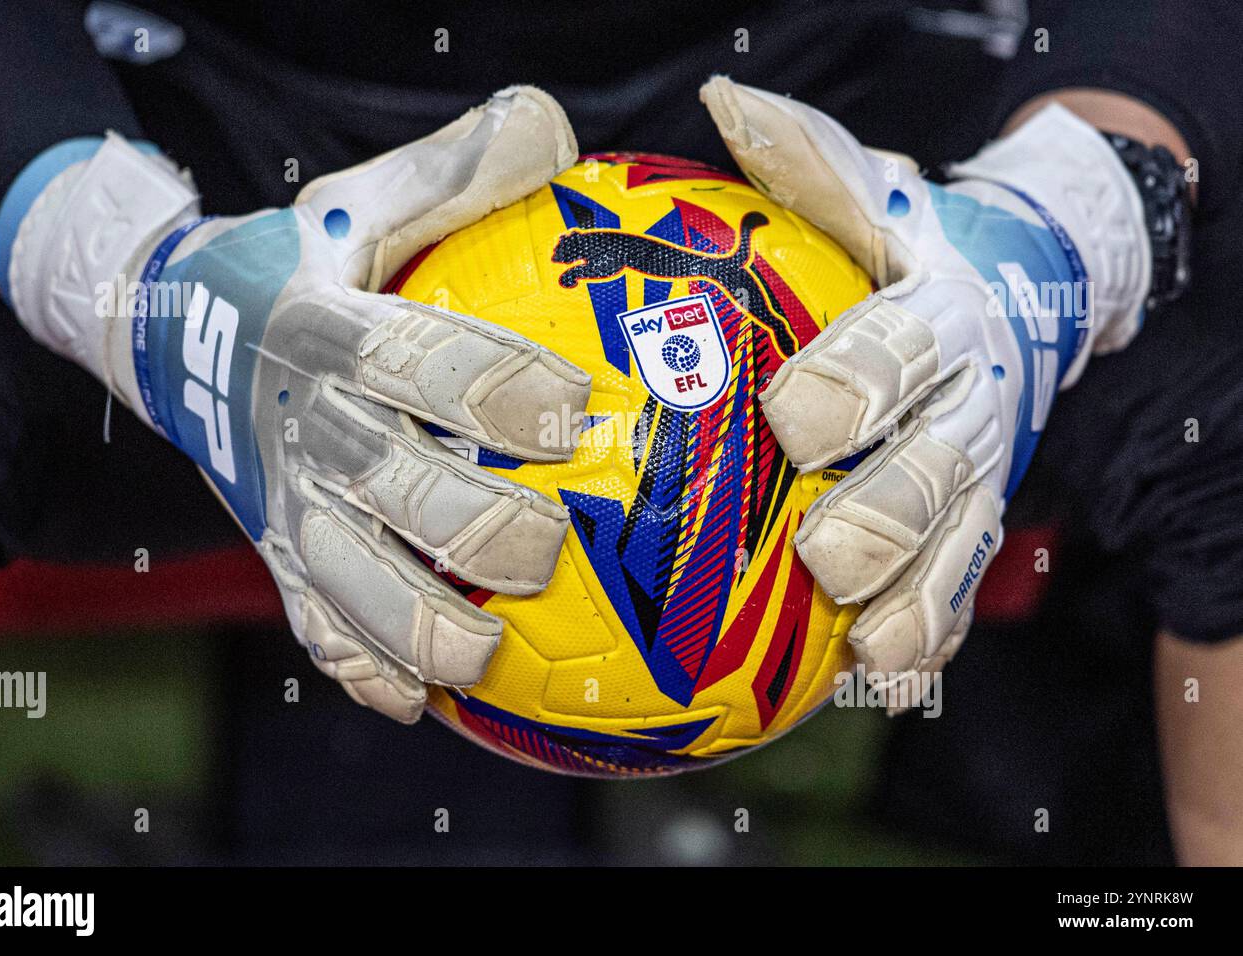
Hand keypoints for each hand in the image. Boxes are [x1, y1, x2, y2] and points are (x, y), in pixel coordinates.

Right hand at [0, 87, 590, 721]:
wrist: (179, 329)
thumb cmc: (302, 265)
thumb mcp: (359, 203)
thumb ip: (452, 172)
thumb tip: (559, 130)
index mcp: (325, 332)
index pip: (414, 360)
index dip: (491, 386)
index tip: (574, 409)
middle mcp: (303, 425)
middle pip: (389, 488)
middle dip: (472, 527)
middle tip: (551, 548)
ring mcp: (282, 501)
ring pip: (345, 580)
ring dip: (414, 627)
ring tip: (486, 658)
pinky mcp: (274, 552)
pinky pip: (311, 625)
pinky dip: (356, 667)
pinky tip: (413, 702)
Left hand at [700, 78, 1148, 688]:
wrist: (1008, 298)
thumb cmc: (905, 249)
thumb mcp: (866, 194)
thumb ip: (805, 162)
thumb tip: (724, 105)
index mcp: (940, 316)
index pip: (905, 348)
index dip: (859, 381)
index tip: (794, 417)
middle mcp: (974, 402)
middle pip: (942, 466)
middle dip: (889, 511)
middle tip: (827, 552)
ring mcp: (981, 474)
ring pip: (959, 545)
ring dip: (916, 599)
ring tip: (869, 645)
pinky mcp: (975, 527)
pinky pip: (957, 593)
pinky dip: (923, 636)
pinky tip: (872, 676)